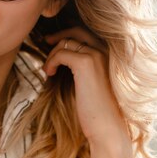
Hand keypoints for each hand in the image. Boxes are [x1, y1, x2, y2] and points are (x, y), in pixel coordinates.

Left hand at [42, 27, 128, 146]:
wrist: (107, 126)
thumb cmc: (99, 109)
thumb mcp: (93, 82)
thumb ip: (85, 65)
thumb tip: (64, 55)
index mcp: (111, 54)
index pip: (87, 33)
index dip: (69, 35)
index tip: (54, 42)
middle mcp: (106, 50)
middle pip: (77, 31)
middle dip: (59, 35)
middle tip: (46, 42)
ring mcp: (96, 54)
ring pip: (66, 42)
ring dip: (52, 54)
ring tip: (49, 70)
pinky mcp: (85, 63)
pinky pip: (60, 54)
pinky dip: (51, 62)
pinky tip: (49, 74)